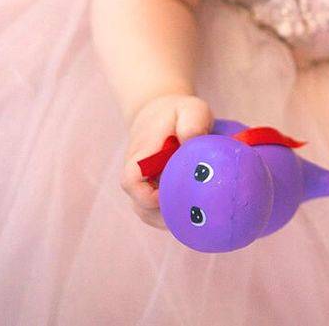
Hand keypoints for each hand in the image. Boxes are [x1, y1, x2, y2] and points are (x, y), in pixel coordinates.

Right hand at [121, 93, 213, 229]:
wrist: (161, 114)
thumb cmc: (177, 113)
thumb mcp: (190, 109)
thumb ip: (193, 121)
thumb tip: (192, 140)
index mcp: (141, 157)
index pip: (131, 182)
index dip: (146, 196)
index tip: (170, 195)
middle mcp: (138, 177)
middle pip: (140, 207)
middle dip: (165, 215)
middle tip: (193, 213)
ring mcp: (144, 188)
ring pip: (150, 215)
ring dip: (170, 220)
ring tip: (196, 216)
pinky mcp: (155, 194)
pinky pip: (159, 215)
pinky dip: (174, 219)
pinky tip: (194, 215)